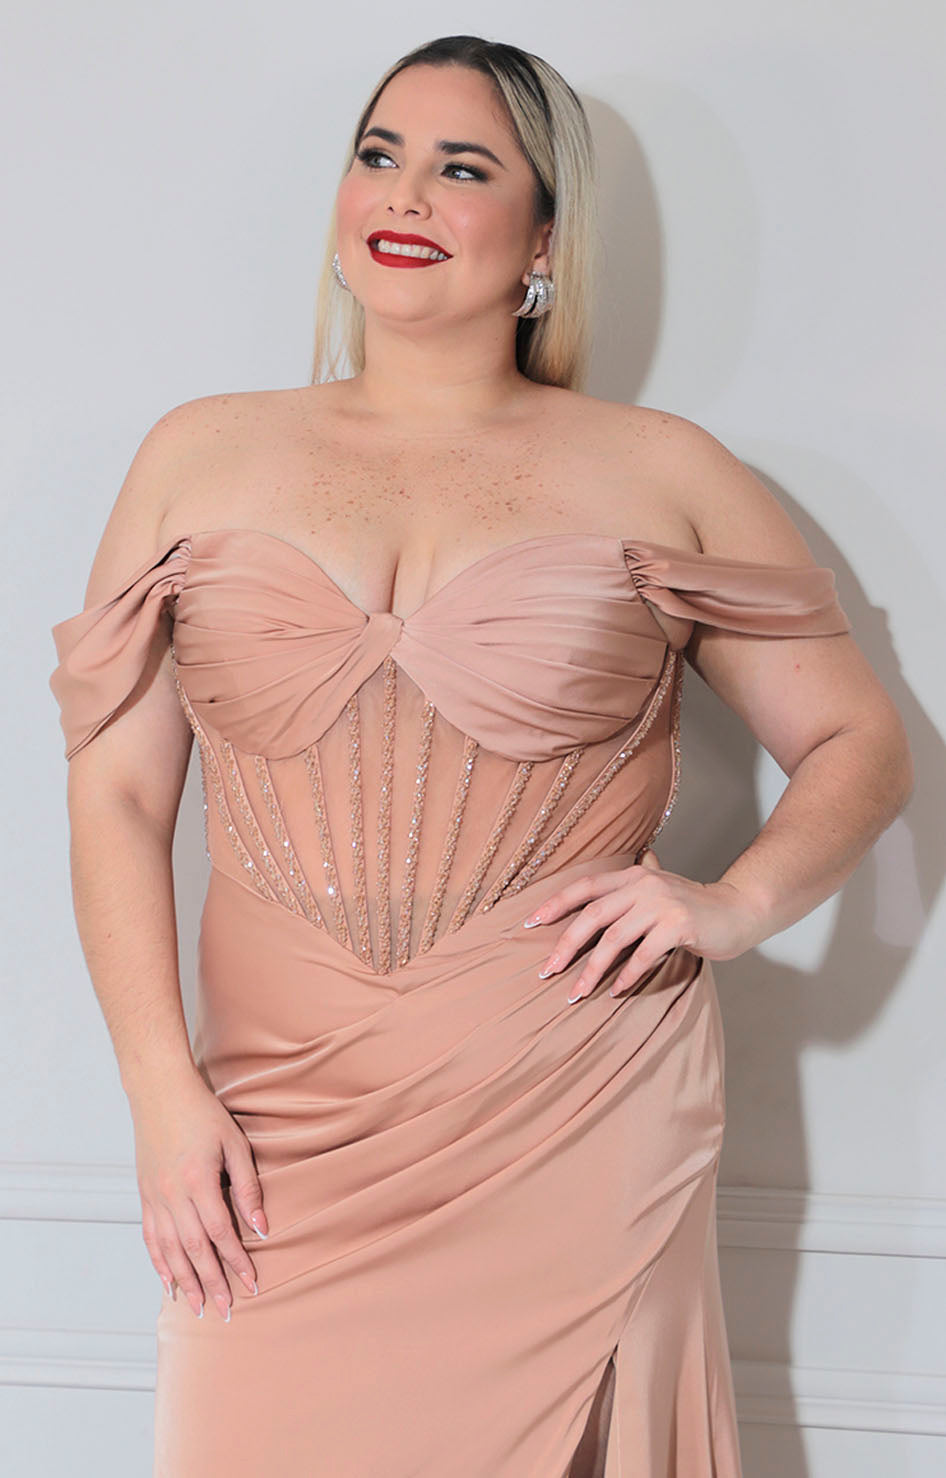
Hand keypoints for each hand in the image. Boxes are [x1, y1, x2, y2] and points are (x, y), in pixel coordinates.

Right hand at [131, 1073, 267, 1320]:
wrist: (160, 1092)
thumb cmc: (203, 1113)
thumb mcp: (235, 1143)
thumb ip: (248, 1186)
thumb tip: (262, 1226)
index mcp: (197, 1181)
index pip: (220, 1234)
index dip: (237, 1261)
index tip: (252, 1283)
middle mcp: (172, 1195)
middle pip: (194, 1250)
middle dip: (212, 1282)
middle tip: (227, 1310)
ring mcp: (154, 1197)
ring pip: (170, 1251)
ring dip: (185, 1282)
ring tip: (198, 1308)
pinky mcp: (144, 1195)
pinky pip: (151, 1238)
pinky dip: (159, 1264)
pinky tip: (168, 1284)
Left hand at [523, 848, 765, 1001]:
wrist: (738, 911)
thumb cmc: (694, 907)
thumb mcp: (659, 889)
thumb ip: (631, 889)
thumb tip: (596, 893)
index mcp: (633, 875)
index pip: (585, 886)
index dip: (555, 903)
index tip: (529, 923)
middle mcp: (643, 885)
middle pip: (592, 915)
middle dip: (565, 945)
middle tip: (547, 971)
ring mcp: (662, 904)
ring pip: (614, 939)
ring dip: (592, 969)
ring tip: (576, 992)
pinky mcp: (679, 926)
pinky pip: (643, 955)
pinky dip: (627, 975)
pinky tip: (616, 991)